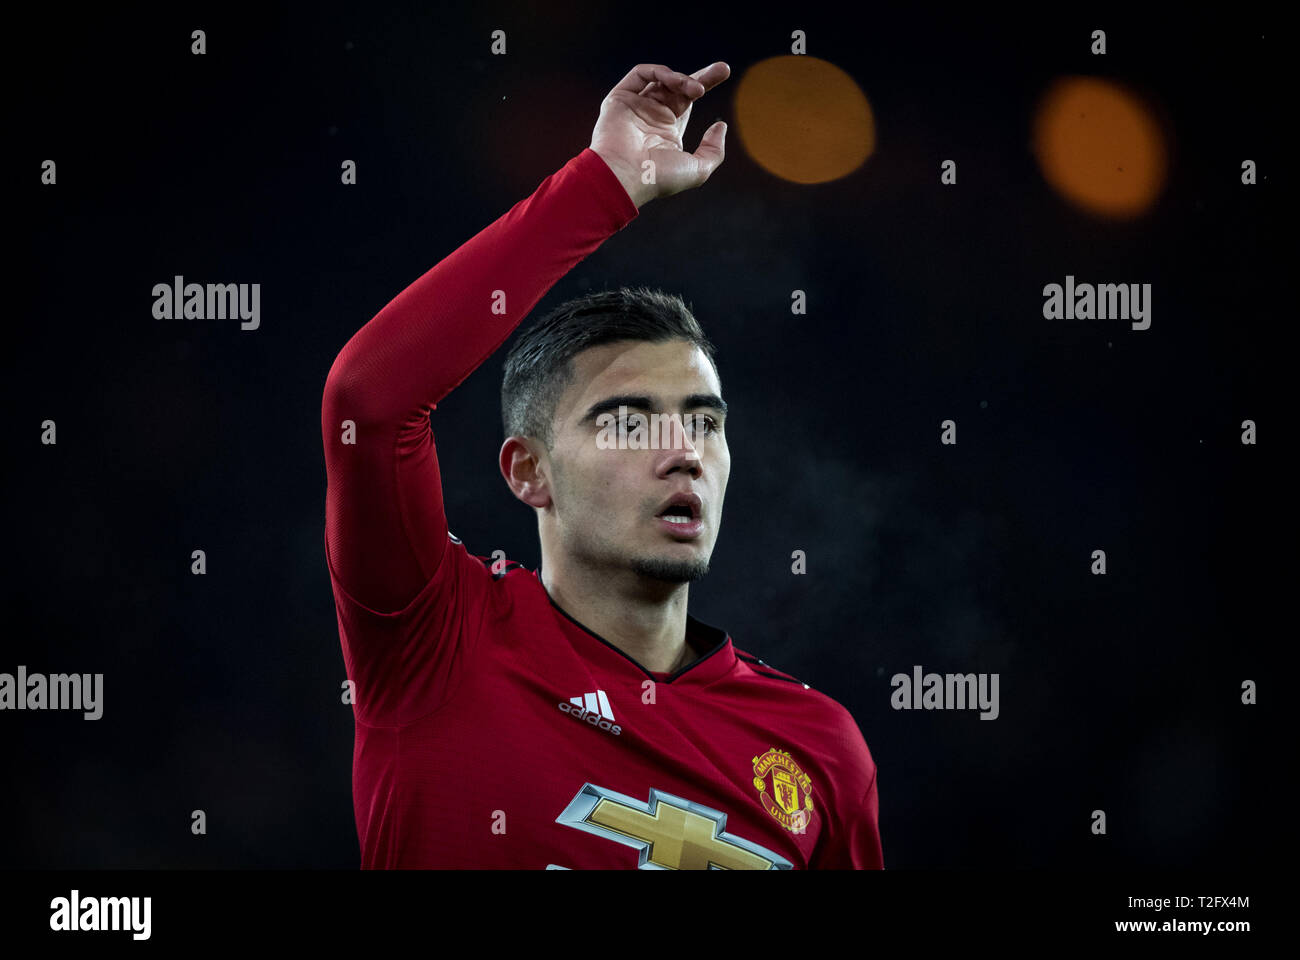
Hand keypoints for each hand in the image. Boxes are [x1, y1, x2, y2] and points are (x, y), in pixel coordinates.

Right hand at [590, 62, 729, 208]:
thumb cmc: (658, 178)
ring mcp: (635, 106)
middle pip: (678, 87)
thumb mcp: (698, 170)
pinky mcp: (619, 99)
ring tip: (697, 90)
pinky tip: (675, 82)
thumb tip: (721, 125)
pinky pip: (640, 74)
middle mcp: (651, 117)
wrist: (625, 177)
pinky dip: (659, 72)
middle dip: (701, 77)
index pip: (687, 101)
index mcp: (667, 132)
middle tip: (722, 69)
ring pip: (661, 80)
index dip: (705, 84)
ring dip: (683, 80)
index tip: (725, 72)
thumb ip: (714, 150)